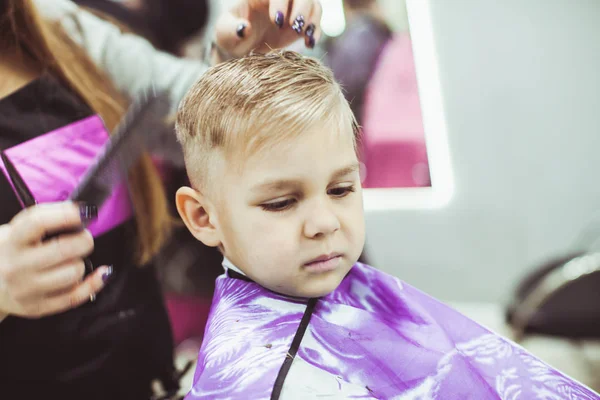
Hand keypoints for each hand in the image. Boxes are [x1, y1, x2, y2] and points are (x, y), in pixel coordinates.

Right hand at [0, 202, 110, 319]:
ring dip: (80, 263)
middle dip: (84, 240)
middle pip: (64, 249)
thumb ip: (44, 221)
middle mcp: (16, 266)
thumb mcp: (16, 231)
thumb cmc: (11, 251)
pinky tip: (101, 273)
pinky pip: (75, 297)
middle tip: (84, 237)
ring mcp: (25, 289)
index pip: (38, 222)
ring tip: (71, 260)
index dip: (66, 214)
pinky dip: (94, 283)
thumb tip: (83, 213)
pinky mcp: (37, 308)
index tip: (86, 212)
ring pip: (73, 273)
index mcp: (12, 241)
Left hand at [214, 0, 322, 59]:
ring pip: (312, 4)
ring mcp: (292, 10)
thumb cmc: (231, 37)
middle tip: (296, 27)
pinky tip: (310, 44)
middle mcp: (279, 0)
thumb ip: (231, 30)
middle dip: (302, 8)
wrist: (242, 49)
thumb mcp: (224, 34)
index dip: (281, 3)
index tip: (277, 22)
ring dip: (313, 19)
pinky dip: (316, 31)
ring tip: (306, 36)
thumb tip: (244, 27)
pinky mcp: (301, 25)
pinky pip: (316, 21)